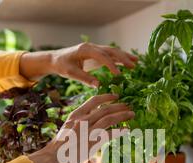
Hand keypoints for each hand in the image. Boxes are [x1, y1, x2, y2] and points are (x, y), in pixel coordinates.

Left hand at [19, 43, 137, 86]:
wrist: (55, 59)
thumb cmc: (62, 65)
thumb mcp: (70, 73)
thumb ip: (84, 78)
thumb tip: (98, 86)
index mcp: (86, 50)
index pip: (102, 56)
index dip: (111, 65)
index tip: (118, 74)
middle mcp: (92, 47)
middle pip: (111, 51)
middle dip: (123, 58)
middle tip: (134, 66)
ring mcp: (95, 50)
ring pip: (113, 52)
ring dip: (124, 57)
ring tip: (136, 62)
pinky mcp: (97, 55)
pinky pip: (110, 55)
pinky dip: (120, 59)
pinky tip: (129, 63)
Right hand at [28, 94, 133, 162]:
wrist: (53, 158)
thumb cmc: (60, 145)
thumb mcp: (68, 128)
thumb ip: (79, 122)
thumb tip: (91, 120)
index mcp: (76, 114)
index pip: (94, 100)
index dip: (107, 96)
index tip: (116, 96)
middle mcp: (83, 120)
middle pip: (105, 109)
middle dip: (119, 106)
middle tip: (128, 106)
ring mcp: (88, 130)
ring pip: (110, 118)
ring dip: (123, 115)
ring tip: (131, 114)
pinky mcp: (93, 142)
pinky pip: (110, 134)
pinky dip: (120, 131)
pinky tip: (127, 130)